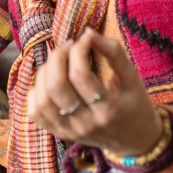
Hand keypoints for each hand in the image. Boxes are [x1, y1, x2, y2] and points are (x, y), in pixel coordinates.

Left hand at [27, 27, 162, 156]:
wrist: (135, 140)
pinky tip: (49, 80)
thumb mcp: (132, 77)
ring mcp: (70, 131)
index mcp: (108, 109)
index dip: (79, 49)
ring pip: (42, 99)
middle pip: (56, 86)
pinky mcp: (60, 133)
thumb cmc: (134, 103)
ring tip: (58, 61)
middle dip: (58, 57)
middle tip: (69, 45)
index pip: (80, 75)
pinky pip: (36, 113)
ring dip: (45, 72)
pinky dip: (37, 92)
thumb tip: (88, 32)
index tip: (85, 38)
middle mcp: (86, 123)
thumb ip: (113, 52)